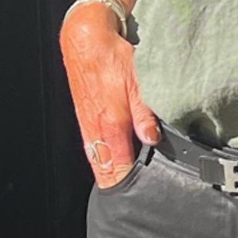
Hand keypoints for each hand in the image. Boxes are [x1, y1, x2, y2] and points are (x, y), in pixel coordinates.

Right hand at [60, 5, 159, 187]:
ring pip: (99, 161)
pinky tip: (115, 160)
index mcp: (110, 125)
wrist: (86, 39)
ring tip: (129, 184)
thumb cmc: (112, 56)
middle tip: (139, 197)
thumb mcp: (136, 80)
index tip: (143, 197)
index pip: (118, 171)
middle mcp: (96, 131)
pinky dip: (104, 158)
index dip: (130, 187)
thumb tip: (152, 139)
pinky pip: (94, 147)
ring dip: (112, 173)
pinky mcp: (86, 118)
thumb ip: (144, 112)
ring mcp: (88, 126)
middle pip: (107, 172)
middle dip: (120, 185)